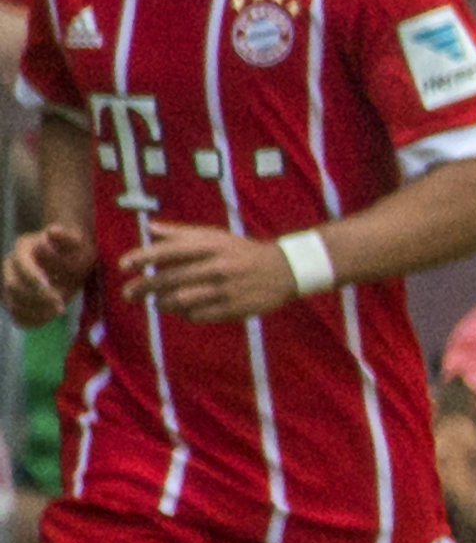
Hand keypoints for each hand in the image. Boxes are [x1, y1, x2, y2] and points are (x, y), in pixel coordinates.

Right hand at [5, 224, 91, 325]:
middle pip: (13, 286)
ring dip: (34, 311)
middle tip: (60, 308)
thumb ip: (66, 239)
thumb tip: (52, 232)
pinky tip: (48, 317)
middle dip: (37, 299)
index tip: (58, 298)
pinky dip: (30, 320)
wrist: (69, 254)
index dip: (37, 284)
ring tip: (57, 312)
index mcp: (24, 246)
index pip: (23, 267)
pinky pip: (16, 314)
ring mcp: (10, 280)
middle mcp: (11, 263)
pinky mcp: (14, 296)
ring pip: (12, 301)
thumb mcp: (78, 242)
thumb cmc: (74, 248)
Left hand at [116, 225, 300, 321]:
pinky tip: (181, 310)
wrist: (285, 270)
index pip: (169, 250)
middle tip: (128, 293)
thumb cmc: (242, 251)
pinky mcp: (233, 309)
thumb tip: (150, 228)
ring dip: (162, 302)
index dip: (143, 257)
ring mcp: (226, 290)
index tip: (123, 265)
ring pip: (181, 300)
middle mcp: (217, 267)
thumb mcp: (216, 236)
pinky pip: (198, 314)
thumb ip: (182, 234)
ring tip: (155, 302)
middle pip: (171, 279)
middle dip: (144, 286)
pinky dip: (184, 313)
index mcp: (212, 246)